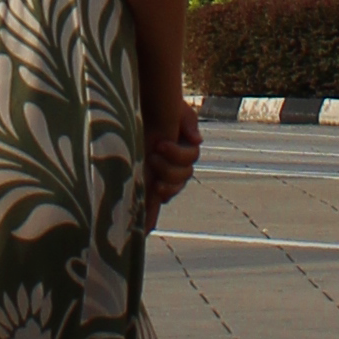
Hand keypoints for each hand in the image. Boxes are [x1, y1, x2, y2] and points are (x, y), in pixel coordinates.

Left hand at [144, 90, 202, 211]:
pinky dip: (151, 218)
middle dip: (169, 169)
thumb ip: (188, 121)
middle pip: (182, 176)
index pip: (189, 158)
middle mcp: (177, 166)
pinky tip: (145, 230)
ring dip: (165, 187)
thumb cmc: (159, 108)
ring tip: (153, 181)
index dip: (176, 154)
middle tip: (152, 156)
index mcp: (185, 148)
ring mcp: (164, 178)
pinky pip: (154, 206)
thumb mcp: (176, 109)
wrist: (141, 112)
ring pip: (172, 190)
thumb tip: (197, 139)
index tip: (159, 144)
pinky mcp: (149, 186)